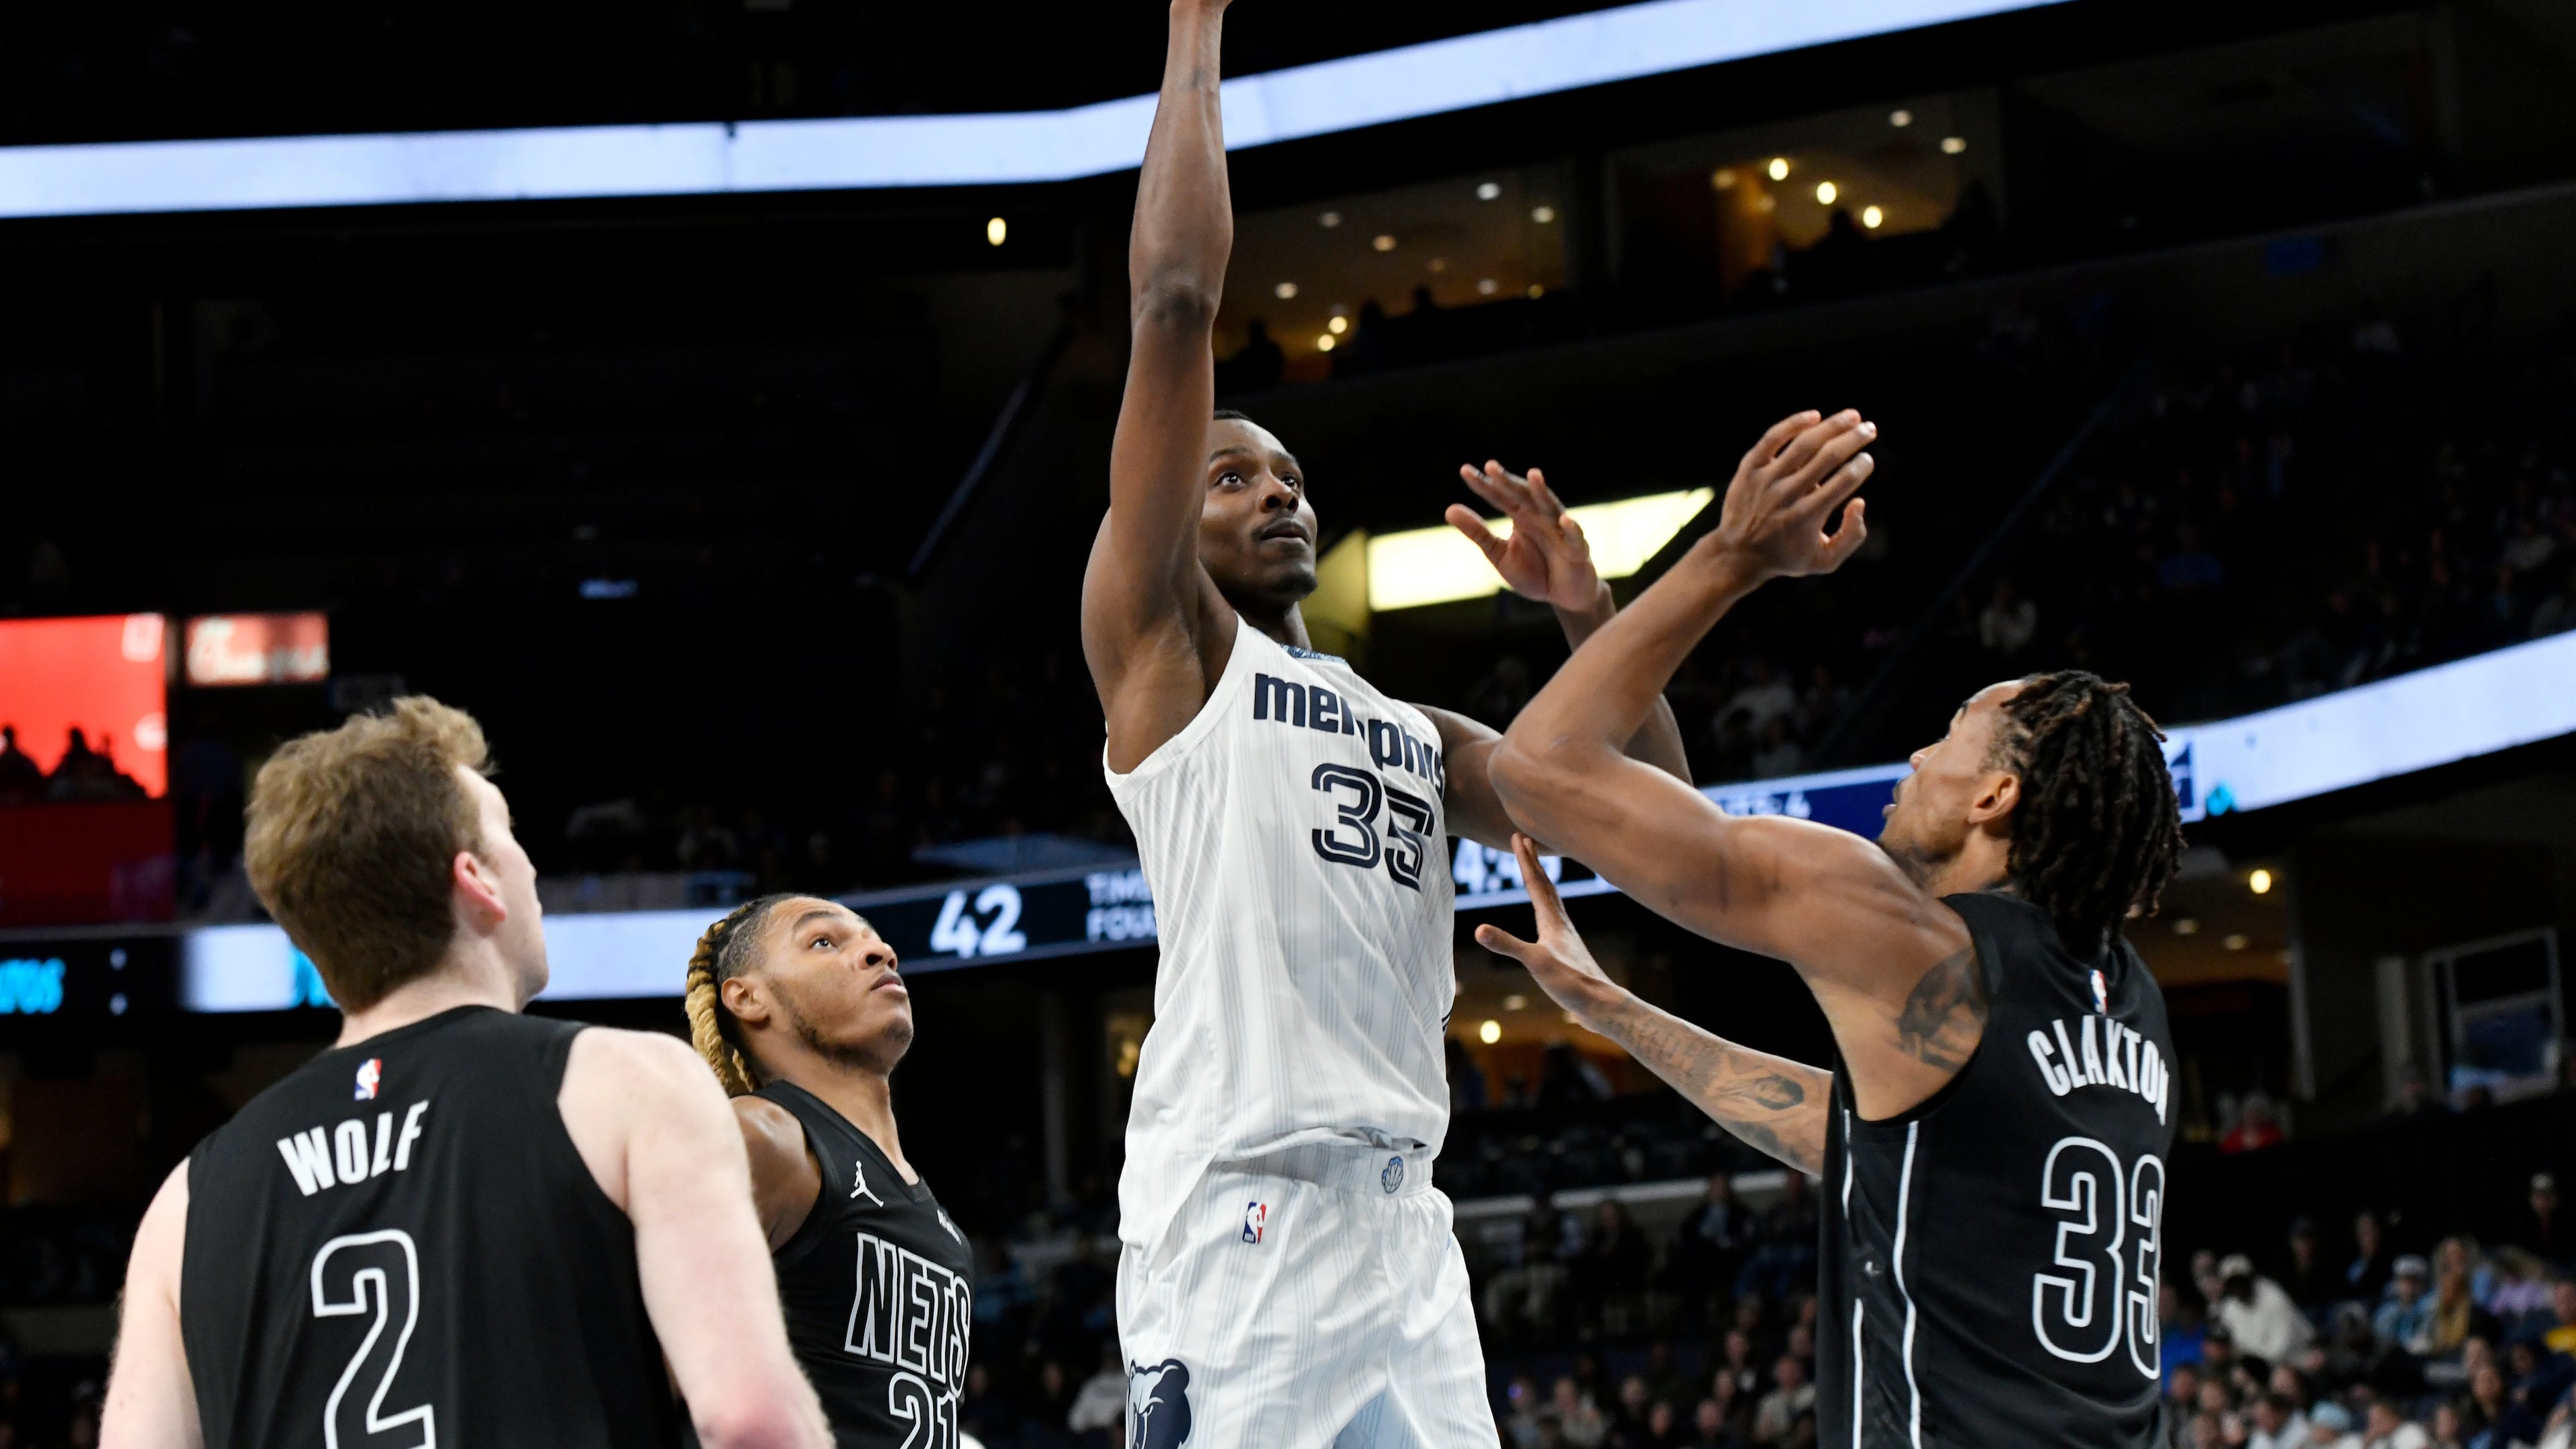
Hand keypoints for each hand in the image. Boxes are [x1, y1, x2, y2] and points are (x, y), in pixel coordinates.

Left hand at [1446, 461, 1604, 614]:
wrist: (1564, 597)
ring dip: (1542, 492)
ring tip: (1533, 475)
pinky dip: (1571, 529)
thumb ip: (1478, 532)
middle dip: (1508, 482)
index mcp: (1520, 516)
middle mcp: (1540, 517)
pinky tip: (1564, 520)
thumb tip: (1449, 509)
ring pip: (1551, 507)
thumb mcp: (1499, 554)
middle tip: (1491, 467)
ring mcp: (1560, 531)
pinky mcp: (1578, 549)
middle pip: (1523, 495)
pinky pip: (1575, 537)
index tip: (1464, 470)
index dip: (1484, 485)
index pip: (1499, 497)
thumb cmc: (1534, 572)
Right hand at [1472, 834, 1620, 1031]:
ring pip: (1552, 899)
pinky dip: (1547, 905)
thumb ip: (1507, 944)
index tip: (1518, 836)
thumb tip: (1478, 929)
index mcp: (1552, 920)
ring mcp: (1565, 935)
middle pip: (1545, 884)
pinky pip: (1554, 917)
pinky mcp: (1566, 949)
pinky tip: (1546, 917)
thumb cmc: (1571, 982)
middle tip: (1525, 839)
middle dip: (1533, 861)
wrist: (1600, 1002)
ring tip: (1536, 870)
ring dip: (1541, 880)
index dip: (1525, 859)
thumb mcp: (1535, 962)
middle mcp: (1560, 922)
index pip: (1536, 882)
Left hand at [1703, 409, 1875, 582]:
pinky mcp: (1749, 468)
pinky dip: (1794, 424)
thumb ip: (1851, 536)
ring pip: (1803, 443)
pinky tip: (1815, 416)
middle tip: (1870, 429)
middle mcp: (1786, 495)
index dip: (1861, 466)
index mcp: (1807, 516)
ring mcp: (1766, 479)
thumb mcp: (1824, 560)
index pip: (1843, 482)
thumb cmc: (1787, 556)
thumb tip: (1860, 502)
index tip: (1867, 459)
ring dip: (1832, 426)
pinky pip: (1772, 438)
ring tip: (1852, 416)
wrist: (1737, 555)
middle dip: (1854, 439)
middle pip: (1827, 457)